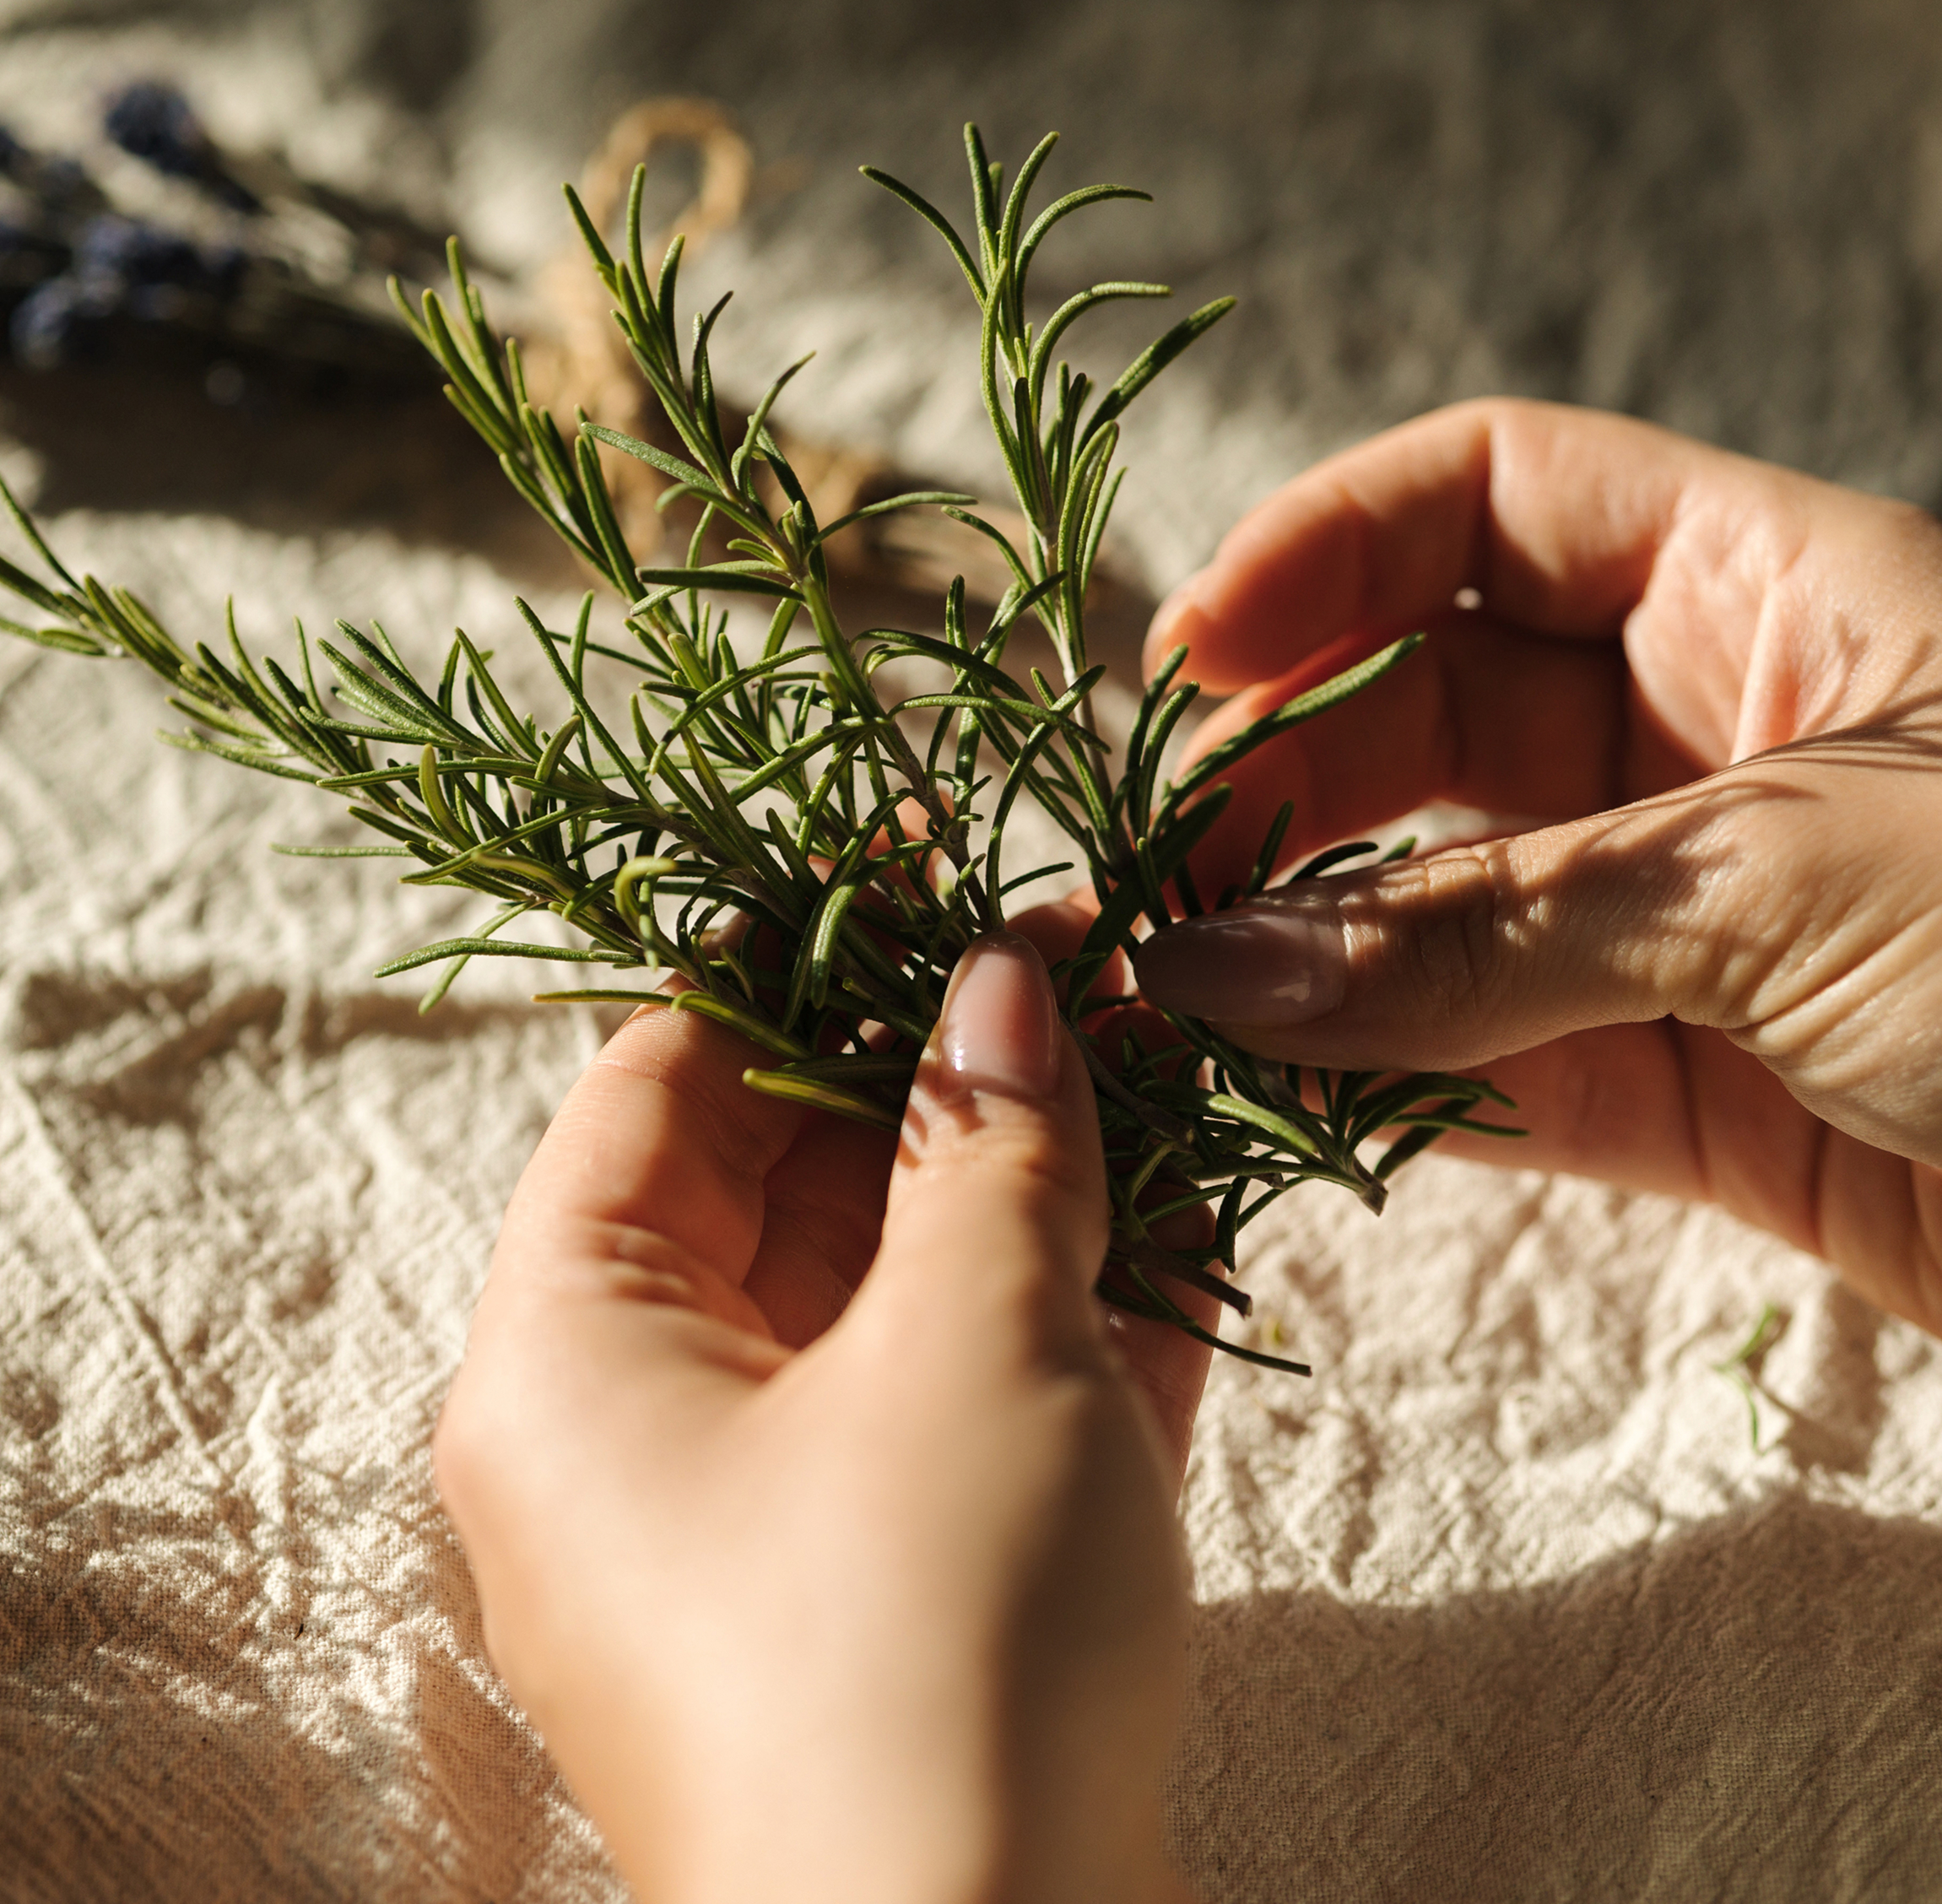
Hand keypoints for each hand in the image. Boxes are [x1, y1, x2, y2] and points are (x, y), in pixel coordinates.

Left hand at [435, 935, 1203, 1903]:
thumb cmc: (931, 1646)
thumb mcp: (971, 1342)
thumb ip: (990, 1142)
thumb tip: (1004, 978)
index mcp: (573, 1350)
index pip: (671, 1078)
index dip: (807, 954)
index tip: (935, 864)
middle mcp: (638, 1433)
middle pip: (793, 1178)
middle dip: (951, 1074)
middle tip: (1094, 970)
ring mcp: (765, 1523)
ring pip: (895, 1294)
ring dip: (1032, 1195)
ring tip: (1167, 1076)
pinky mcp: (882, 1596)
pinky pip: (955, 1409)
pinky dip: (1056, 1328)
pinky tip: (1189, 1240)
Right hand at [1132, 397, 1941, 1336]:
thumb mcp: (1785, 877)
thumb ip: (1486, 928)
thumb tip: (1218, 969)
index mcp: (1778, 592)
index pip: (1496, 499)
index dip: (1330, 551)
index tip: (1193, 656)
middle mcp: (1722, 741)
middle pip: (1435, 709)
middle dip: (1290, 779)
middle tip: (1167, 878)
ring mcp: (1700, 926)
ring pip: (1448, 904)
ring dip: (1317, 953)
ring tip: (1185, 1004)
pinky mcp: (1705, 1097)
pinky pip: (1499, 1062)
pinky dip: (1391, 1083)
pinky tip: (1287, 1099)